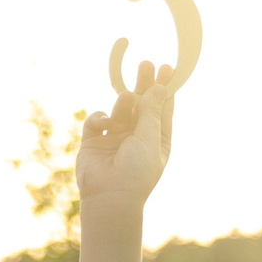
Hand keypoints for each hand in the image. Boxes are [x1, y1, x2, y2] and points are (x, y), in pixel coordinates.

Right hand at [76, 60, 175, 213]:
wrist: (109, 198)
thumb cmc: (137, 172)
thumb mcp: (150, 138)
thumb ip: (151, 111)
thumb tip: (159, 87)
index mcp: (156, 138)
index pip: (162, 108)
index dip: (165, 88)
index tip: (168, 67)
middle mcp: (136, 136)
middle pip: (142, 104)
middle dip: (144, 85)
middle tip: (146, 64)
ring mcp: (114, 138)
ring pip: (120, 110)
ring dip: (124, 101)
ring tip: (127, 95)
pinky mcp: (93, 141)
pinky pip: (96, 121)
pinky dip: (100, 118)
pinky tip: (105, 123)